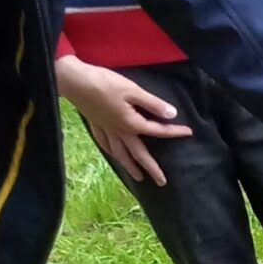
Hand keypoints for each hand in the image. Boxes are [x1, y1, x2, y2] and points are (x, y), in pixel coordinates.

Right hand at [55, 54, 190, 186]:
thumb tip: (171, 114)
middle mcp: (119, 132)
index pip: (157, 131)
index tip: (189, 133)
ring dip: (130, 166)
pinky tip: (114, 156)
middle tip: (162, 182)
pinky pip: (105, 145)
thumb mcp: (132, 89)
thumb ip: (152, 103)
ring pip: (120, 154)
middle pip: (138, 154)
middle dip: (150, 168)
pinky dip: (111, 153)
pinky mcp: (95, 125)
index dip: (174, 132)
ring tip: (138, 178)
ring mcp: (106, 130)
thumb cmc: (104, 83)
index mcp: (131, 124)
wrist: (74, 81)